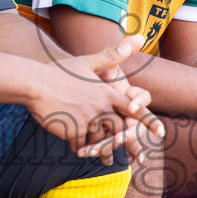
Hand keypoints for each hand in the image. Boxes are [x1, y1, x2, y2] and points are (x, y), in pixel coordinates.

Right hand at [38, 35, 161, 164]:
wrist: (34, 83)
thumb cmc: (60, 71)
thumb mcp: (88, 61)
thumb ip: (114, 55)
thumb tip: (140, 37)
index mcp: (106, 92)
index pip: (134, 108)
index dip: (148, 120)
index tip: (161, 132)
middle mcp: (100, 107)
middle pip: (119, 129)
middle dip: (125, 142)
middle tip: (135, 156)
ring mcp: (87, 120)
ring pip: (101, 140)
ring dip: (103, 150)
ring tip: (104, 160)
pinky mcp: (73, 130)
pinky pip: (82, 144)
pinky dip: (81, 148)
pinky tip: (79, 150)